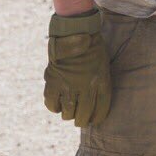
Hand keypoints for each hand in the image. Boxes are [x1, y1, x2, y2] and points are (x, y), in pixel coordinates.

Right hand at [43, 9, 111, 126]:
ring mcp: (68, 87)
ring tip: (69, 110)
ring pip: (67, 114)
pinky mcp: (53, 83)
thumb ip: (100, 86)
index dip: (97, 118)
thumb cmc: (93, 50)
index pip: (101, 111)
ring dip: (68, 114)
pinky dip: (54, 106)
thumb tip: (94, 106)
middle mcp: (85, 88)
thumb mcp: (104, 67)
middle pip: (83, 116)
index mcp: (101, 83)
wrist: (76, 35)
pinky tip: (58, 103)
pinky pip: (52, 105)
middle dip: (82, 120)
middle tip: (79, 119)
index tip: (94, 120)